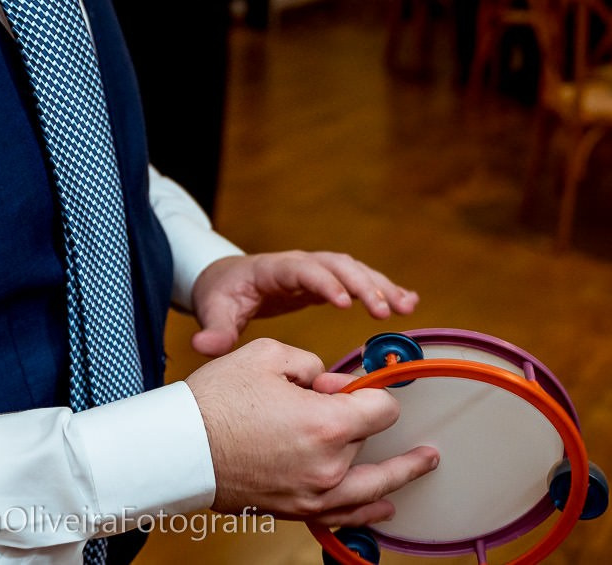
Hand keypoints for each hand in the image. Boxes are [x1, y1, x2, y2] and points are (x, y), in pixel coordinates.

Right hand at [186, 338, 438, 524]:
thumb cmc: (216, 401)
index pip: (382, 408)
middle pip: (373, 443)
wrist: (180, 448)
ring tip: (421, 465)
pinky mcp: (296, 510)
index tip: (370, 387)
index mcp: (328, 423)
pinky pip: (345, 515)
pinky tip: (383, 507)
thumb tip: (330, 383)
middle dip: (364, 422)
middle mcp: (329, 465)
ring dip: (399, 476)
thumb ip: (311, 365)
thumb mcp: (266, 356)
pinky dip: (368, 511)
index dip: (379, 392)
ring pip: (372, 488)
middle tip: (375, 413)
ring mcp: (314, 494)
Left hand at [190, 251, 417, 356]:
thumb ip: (214, 330)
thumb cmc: (221, 294)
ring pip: (354, 270)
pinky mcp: (326, 282)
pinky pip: (358, 281)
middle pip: (337, 266)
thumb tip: (204, 346)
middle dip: (362, 285)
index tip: (343, 303)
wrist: (226, 280)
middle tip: (384, 310)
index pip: (302, 270)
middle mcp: (299, 264)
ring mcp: (315, 271)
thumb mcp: (215, 310)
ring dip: (380, 286)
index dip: (323, 283)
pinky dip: (382, 289)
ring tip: (406, 306)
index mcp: (273, 269)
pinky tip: (407, 301)